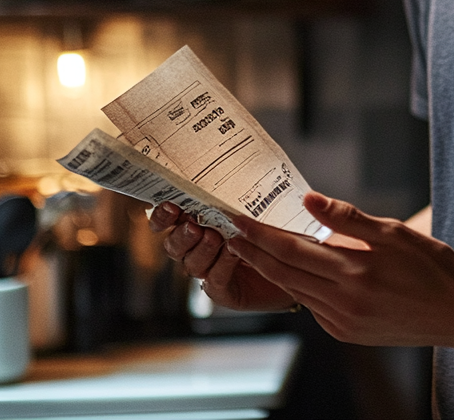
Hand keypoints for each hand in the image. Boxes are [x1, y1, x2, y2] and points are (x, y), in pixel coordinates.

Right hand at [148, 201, 298, 312]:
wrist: (290, 261)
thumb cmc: (266, 227)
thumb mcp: (249, 205)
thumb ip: (233, 194)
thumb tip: (228, 163)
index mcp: (196, 224)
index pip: (167, 221)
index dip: (162, 215)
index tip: (171, 206)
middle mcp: (196, 249)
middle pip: (173, 245)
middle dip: (181, 235)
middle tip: (194, 225)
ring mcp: (206, 271)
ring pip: (191, 264)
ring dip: (202, 250)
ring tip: (215, 237)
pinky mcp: (221, 290)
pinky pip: (213, 280)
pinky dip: (221, 266)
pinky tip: (234, 254)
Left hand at [226, 191, 453, 345]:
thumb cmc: (433, 267)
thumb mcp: (395, 232)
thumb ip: (348, 217)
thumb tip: (308, 200)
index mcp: (354, 272)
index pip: (292, 249)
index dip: (260, 233)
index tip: (236, 218)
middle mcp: (343, 302)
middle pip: (284, 272)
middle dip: (254, 251)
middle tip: (229, 231)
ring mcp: (344, 323)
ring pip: (295, 291)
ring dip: (269, 269)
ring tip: (250, 248)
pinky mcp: (348, 334)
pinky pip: (313, 306)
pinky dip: (298, 286)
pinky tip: (291, 271)